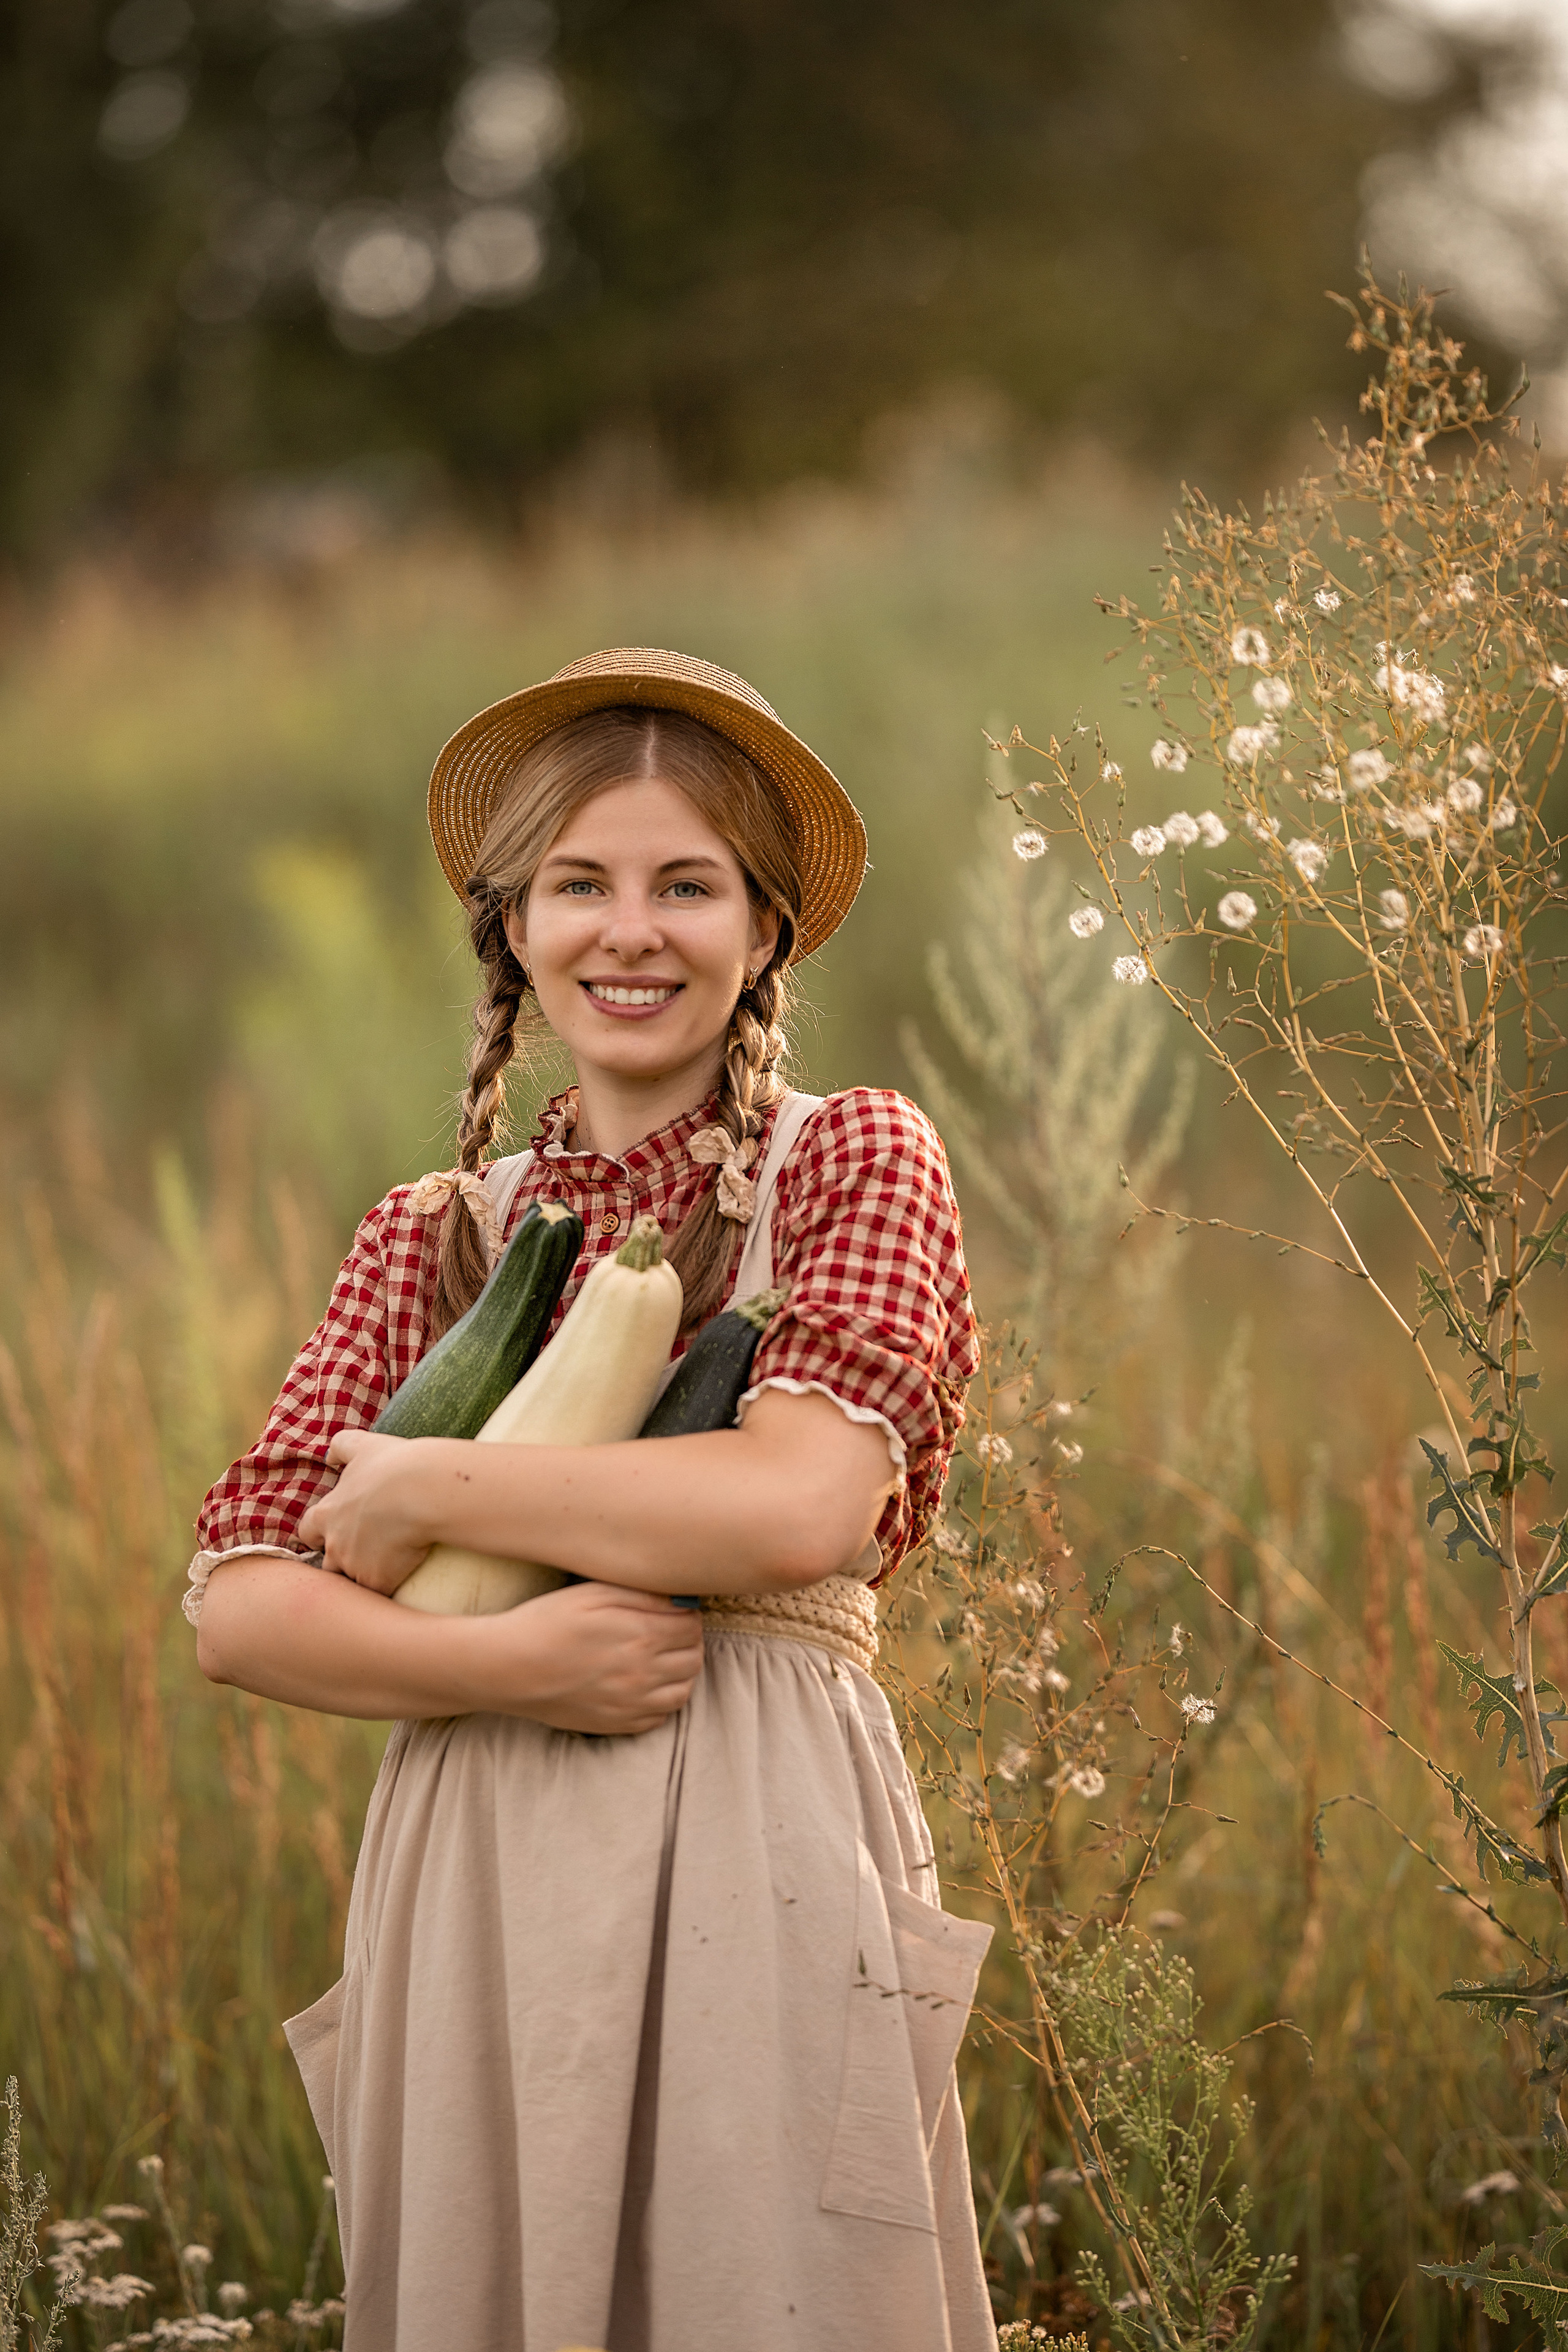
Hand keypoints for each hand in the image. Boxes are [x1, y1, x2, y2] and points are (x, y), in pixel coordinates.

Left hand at [298, 1429, 439, 1594]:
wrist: (423, 1491)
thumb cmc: (393, 1466)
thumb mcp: (363, 1445)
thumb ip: (342, 1446)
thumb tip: (330, 1455)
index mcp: (327, 1513)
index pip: (308, 1531)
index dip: (320, 1533)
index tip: (336, 1532)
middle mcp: (334, 1543)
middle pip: (328, 1564)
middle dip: (341, 1562)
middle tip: (365, 1555)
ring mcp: (354, 1566)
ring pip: (352, 1582)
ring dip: (365, 1577)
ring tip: (390, 1568)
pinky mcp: (378, 1582)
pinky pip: (380, 1593)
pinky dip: (391, 1587)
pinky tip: (407, 1580)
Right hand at [479, 1581, 704, 1734]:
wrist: (508, 1669)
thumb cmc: (547, 1622)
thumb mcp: (593, 1594)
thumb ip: (643, 1595)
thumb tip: (682, 1599)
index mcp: (640, 1636)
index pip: (692, 1627)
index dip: (686, 1615)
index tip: (673, 1611)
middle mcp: (642, 1674)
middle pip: (693, 1659)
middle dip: (687, 1642)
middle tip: (669, 1632)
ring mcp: (630, 1704)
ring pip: (683, 1691)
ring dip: (681, 1672)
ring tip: (662, 1658)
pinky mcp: (616, 1725)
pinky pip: (659, 1717)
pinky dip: (661, 1700)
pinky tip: (645, 1684)